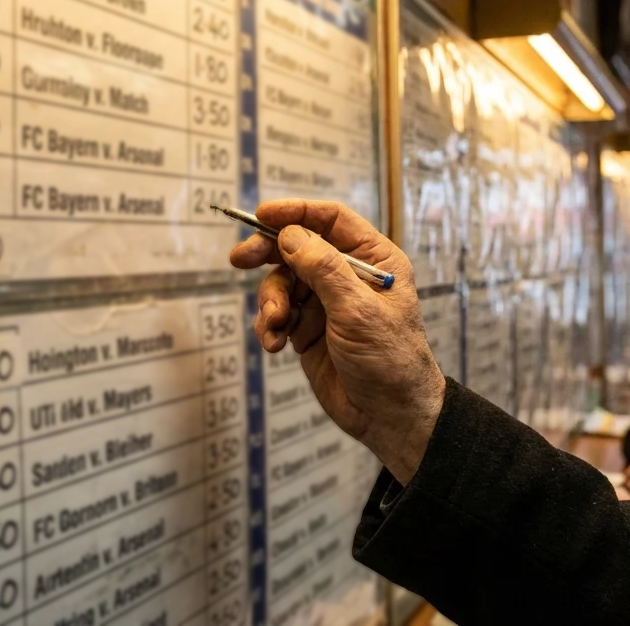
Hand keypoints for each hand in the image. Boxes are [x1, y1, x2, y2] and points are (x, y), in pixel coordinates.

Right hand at [230, 200, 444, 483]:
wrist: (390, 417)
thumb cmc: (389, 360)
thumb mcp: (357, 311)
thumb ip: (324, 269)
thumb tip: (291, 234)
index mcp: (374, 260)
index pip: (331, 220)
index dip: (295, 212)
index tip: (261, 216)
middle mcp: (348, 276)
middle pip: (298, 247)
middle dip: (268, 253)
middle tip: (239, 259)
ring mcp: (327, 302)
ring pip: (283, 283)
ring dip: (270, 301)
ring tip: (274, 325)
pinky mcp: (308, 329)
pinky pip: (278, 315)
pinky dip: (269, 326)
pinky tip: (273, 345)